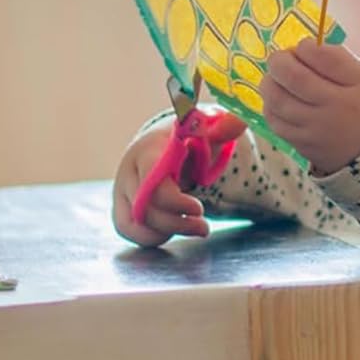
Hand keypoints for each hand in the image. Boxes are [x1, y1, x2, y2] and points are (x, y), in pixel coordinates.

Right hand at [111, 123, 211, 245]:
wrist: (167, 144)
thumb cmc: (189, 138)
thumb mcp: (208, 130)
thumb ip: (223, 128)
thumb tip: (237, 122)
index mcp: (149, 150)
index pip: (153, 183)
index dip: (175, 202)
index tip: (198, 209)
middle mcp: (130, 170)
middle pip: (144, 208)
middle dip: (177, 224)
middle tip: (203, 226)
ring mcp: (122, 189)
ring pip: (135, 222)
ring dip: (166, 232)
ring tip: (193, 228)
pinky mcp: (122, 205)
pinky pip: (127, 229)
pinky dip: (150, 237)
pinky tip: (171, 232)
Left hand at [259, 39, 359, 175]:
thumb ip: (336, 59)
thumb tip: (302, 46)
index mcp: (357, 86)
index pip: (326, 58)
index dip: (307, 47)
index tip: (304, 46)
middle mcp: (337, 110)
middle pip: (295, 78)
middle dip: (280, 61)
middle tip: (280, 58)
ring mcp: (317, 130)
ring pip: (278, 100)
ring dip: (270, 82)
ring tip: (276, 77)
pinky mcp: (302, 144)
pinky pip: (274, 121)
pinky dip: (270, 105)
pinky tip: (277, 98)